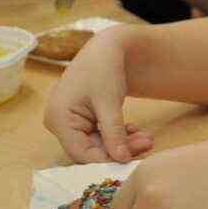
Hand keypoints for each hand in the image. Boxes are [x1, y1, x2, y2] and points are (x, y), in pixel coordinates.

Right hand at [43, 28, 153, 162]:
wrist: (107, 49)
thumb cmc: (103, 68)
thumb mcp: (109, 101)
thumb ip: (114, 132)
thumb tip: (122, 159)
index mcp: (58, 118)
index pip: (80, 153)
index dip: (105, 160)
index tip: (132, 158)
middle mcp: (59, 124)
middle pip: (90, 150)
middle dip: (119, 150)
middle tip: (148, 143)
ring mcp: (70, 123)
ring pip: (98, 146)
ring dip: (123, 144)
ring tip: (148, 137)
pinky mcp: (82, 122)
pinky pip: (100, 138)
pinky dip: (118, 136)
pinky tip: (135, 130)